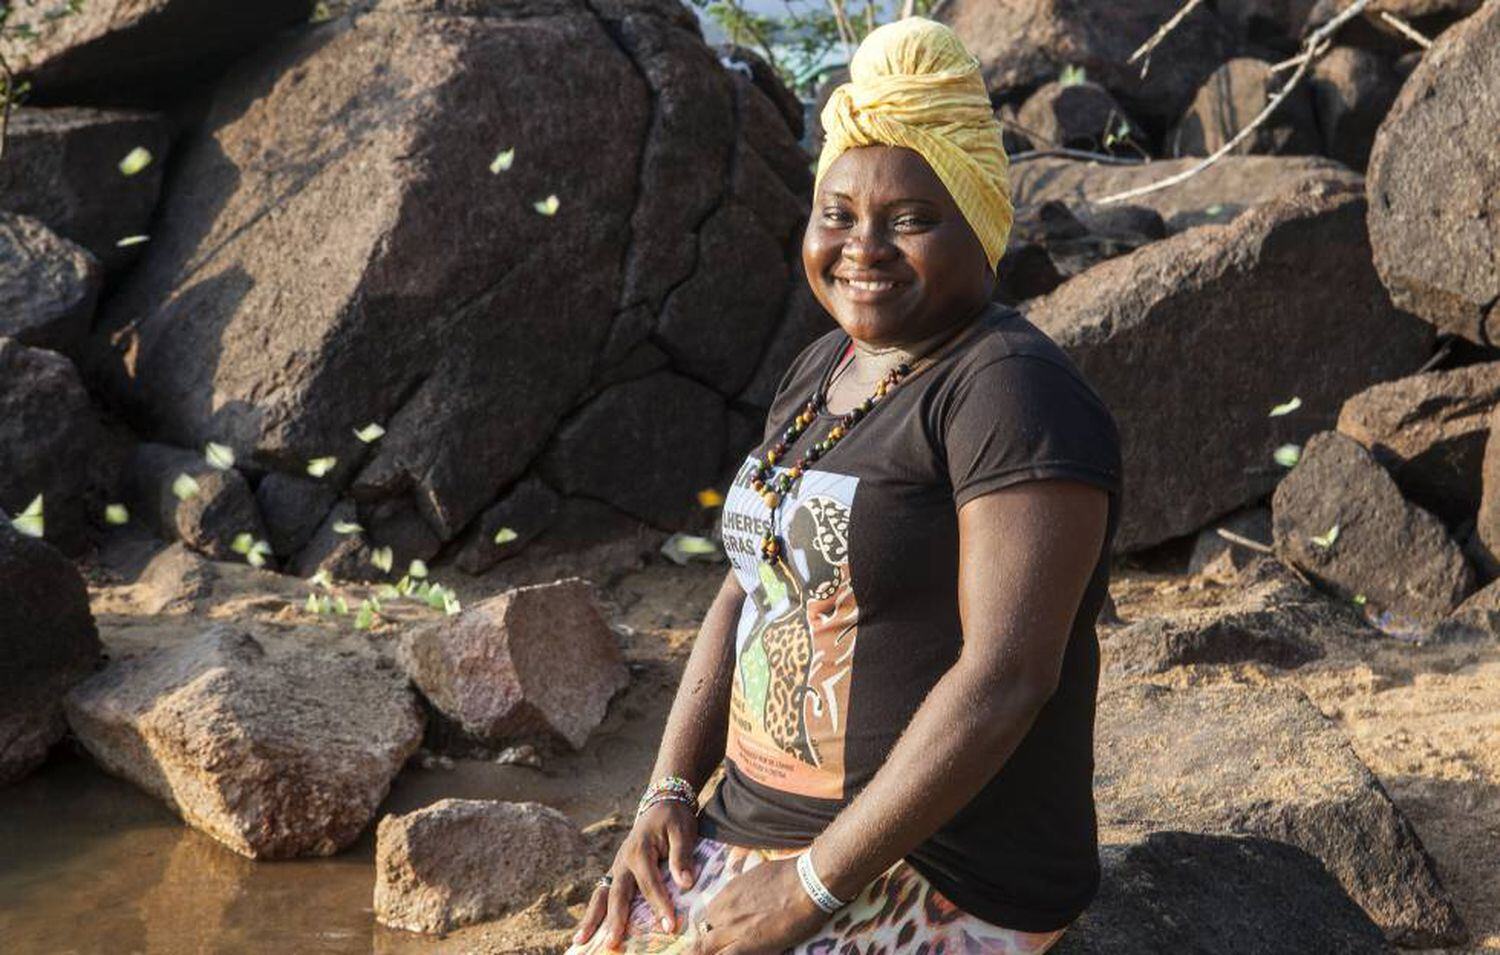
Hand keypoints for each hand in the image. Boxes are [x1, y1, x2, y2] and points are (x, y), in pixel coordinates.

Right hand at [574, 801, 697, 948]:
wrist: (661, 805)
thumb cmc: (674, 819)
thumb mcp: (683, 831)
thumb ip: (682, 856)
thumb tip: (686, 883)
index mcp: (640, 851)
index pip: (650, 884)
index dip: (660, 906)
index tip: (670, 926)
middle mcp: (623, 861)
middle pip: (617, 894)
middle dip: (615, 920)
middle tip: (612, 944)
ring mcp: (616, 868)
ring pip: (602, 896)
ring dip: (592, 919)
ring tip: (580, 942)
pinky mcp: (616, 873)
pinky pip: (603, 895)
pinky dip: (595, 913)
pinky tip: (587, 932)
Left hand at [690, 857, 826, 953]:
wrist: (808, 884)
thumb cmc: (790, 875)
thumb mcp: (758, 873)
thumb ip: (745, 888)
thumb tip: (746, 892)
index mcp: (728, 892)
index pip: (708, 915)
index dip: (711, 928)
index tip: (716, 934)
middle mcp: (725, 910)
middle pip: (703, 933)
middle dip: (705, 945)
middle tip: (711, 949)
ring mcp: (733, 928)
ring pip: (704, 948)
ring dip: (706, 952)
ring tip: (706, 953)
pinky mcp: (747, 944)